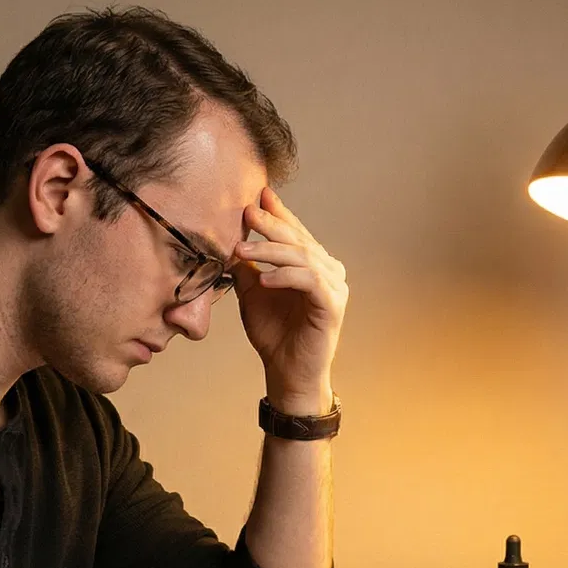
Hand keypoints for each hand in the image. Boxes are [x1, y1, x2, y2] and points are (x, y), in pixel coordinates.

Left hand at [232, 187, 347, 415]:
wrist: (286, 372)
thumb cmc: (274, 335)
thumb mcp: (253, 294)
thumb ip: (248, 267)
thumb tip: (233, 241)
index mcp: (313, 265)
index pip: (296, 232)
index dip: (279, 213)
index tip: (259, 194)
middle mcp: (329, 271)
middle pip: (300, 239)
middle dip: (272, 224)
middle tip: (247, 212)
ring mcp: (335, 287)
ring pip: (304, 257)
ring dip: (272, 250)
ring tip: (242, 248)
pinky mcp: (333, 305)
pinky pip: (310, 281)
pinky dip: (286, 276)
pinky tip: (264, 277)